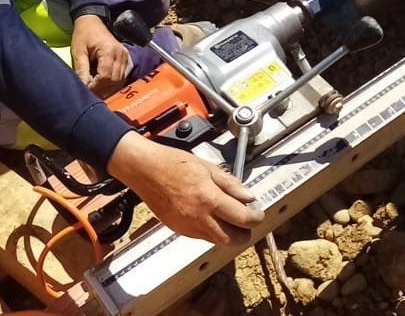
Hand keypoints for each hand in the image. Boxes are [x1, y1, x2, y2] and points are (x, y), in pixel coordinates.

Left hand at [71, 13, 130, 95]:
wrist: (92, 22)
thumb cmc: (84, 35)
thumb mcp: (78, 51)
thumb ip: (81, 70)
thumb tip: (83, 87)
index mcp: (109, 50)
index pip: (105, 77)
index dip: (95, 86)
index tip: (85, 88)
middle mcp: (120, 54)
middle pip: (114, 80)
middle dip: (101, 88)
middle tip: (89, 89)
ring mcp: (125, 56)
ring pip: (119, 80)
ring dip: (107, 87)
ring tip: (95, 85)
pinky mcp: (125, 58)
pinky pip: (122, 76)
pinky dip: (112, 82)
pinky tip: (102, 81)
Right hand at [107, 132, 264, 243]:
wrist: (145, 170)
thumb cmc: (173, 163)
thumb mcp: (207, 167)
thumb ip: (230, 184)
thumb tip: (248, 197)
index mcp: (208, 198)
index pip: (241, 218)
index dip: (255, 218)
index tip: (259, 214)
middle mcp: (198, 217)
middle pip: (231, 239)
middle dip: (244, 233)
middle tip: (248, 221)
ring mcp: (187, 226)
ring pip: (216, 240)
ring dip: (228, 233)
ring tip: (231, 217)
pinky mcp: (178, 230)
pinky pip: (201, 236)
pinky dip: (212, 230)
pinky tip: (211, 216)